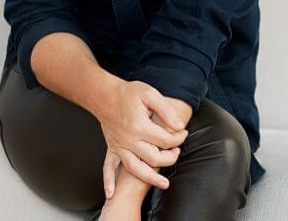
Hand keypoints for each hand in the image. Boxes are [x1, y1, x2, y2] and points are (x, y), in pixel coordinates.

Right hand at [95, 78, 189, 196]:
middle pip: (154, 158)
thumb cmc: (128, 93)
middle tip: (177, 151)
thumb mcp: (150, 94)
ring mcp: (119, 146)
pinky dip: (108, 182)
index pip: (165, 140)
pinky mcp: (111, 148)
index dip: (178, 138)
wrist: (104, 94)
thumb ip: (166, 110)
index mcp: (140, 126)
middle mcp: (129, 140)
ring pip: (135, 168)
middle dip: (170, 157)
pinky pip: (108, 168)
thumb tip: (179, 126)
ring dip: (150, 177)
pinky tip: (111, 194)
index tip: (184, 133)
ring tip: (164, 184)